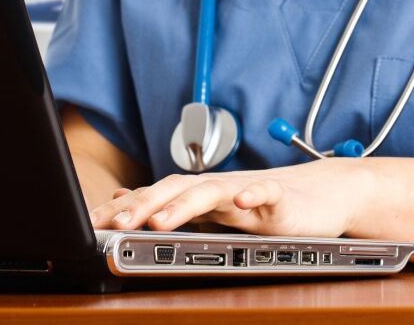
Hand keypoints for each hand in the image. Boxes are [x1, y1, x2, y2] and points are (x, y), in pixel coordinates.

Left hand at [89, 158, 370, 237]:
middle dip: (143, 205)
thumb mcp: (214, 210)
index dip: (123, 208)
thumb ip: (169, 205)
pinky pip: (268, 195)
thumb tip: (121, 199)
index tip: (92, 223)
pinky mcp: (282, 202)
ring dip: (184, 205)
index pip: (154, 197)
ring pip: (214, 192)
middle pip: (177, 190)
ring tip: (160, 221)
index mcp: (200, 195)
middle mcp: (220, 190)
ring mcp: (250, 193)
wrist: (321, 196)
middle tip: (115, 224)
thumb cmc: (265, 206)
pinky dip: (255, 195)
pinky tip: (242, 200)